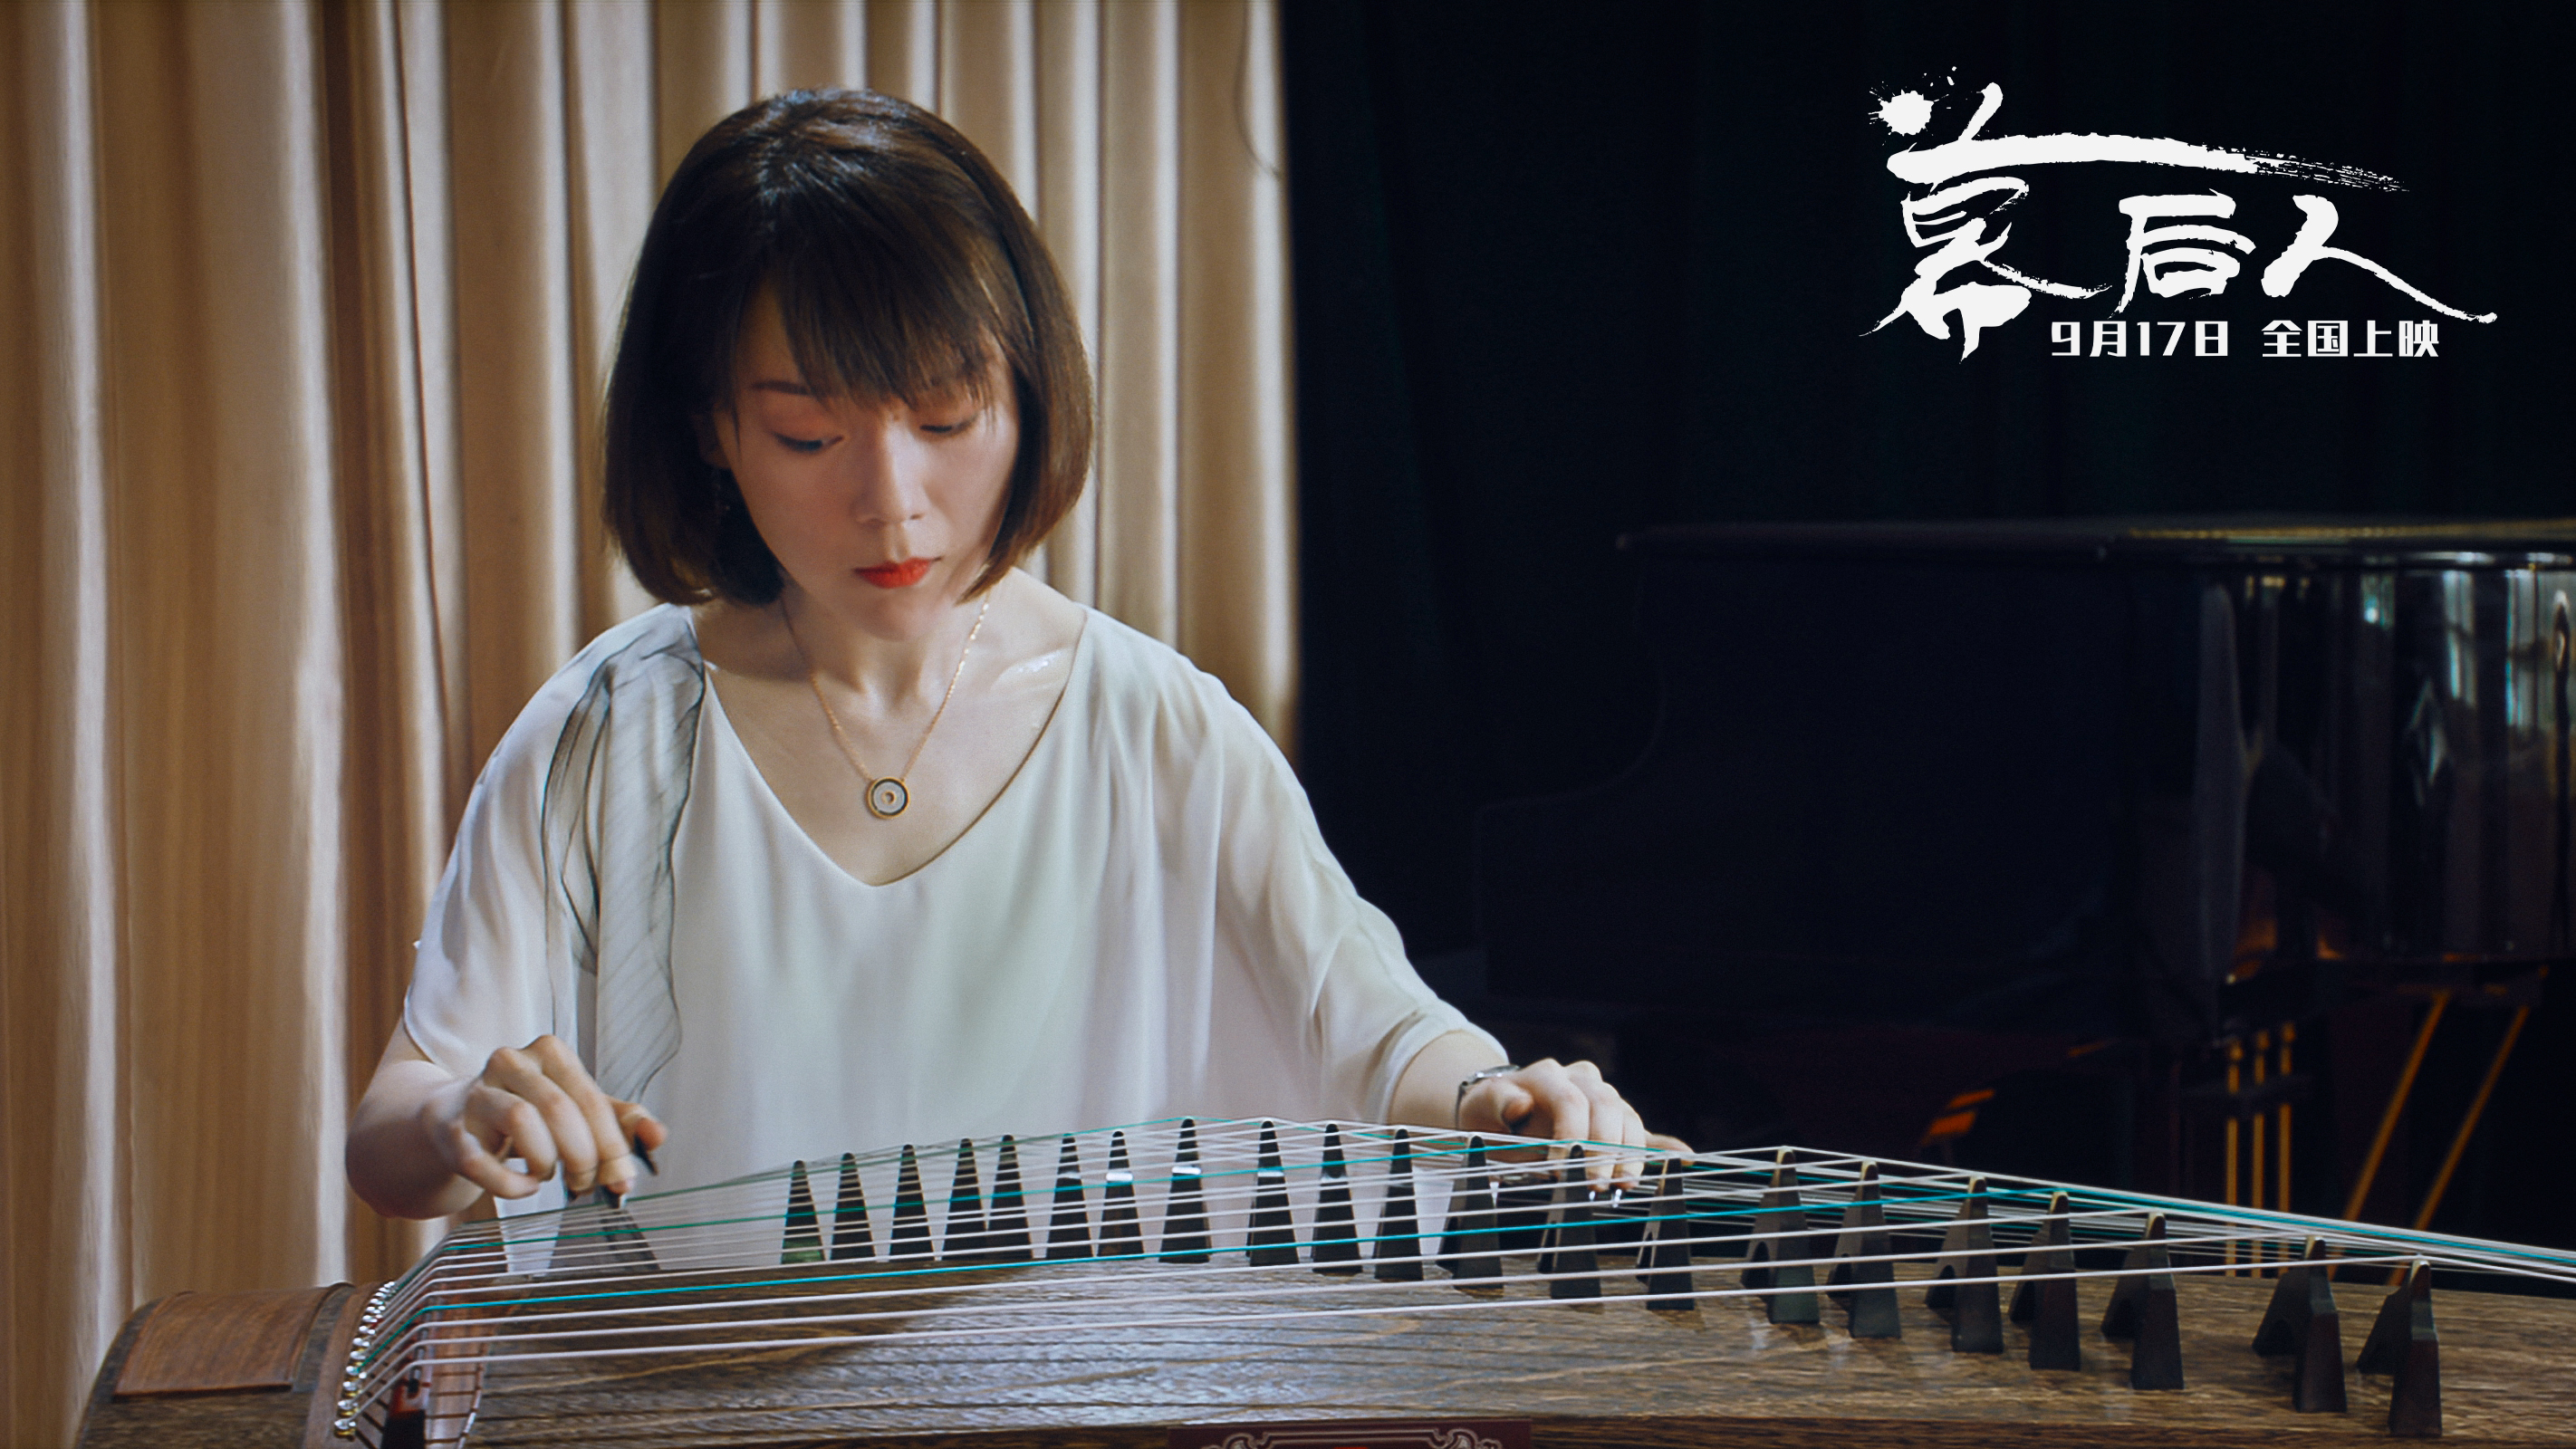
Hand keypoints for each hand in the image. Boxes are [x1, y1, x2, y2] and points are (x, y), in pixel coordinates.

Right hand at [420, 1034, 664, 1200]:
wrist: (454, 1119)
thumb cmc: (527, 1112)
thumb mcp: (577, 1108)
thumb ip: (620, 1120)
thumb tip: (657, 1136)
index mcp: (550, 1052)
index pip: (591, 1100)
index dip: (612, 1145)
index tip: (623, 1180)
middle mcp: (511, 1062)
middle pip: (561, 1109)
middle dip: (583, 1157)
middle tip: (586, 1185)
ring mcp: (477, 1093)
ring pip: (522, 1121)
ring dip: (546, 1161)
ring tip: (549, 1174)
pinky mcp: (451, 1130)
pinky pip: (480, 1160)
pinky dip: (511, 1184)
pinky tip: (525, 1187)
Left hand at [1456, 1057, 1690, 1188]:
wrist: (1498, 1114)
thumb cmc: (1489, 1115)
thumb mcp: (1481, 1106)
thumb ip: (1498, 1102)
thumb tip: (1520, 1104)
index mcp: (1549, 1075)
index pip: (1571, 1100)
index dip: (1570, 1137)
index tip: (1561, 1171)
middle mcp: (1581, 1080)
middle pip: (1606, 1106)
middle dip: (1603, 1150)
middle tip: (1595, 1185)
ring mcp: (1603, 1099)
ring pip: (1628, 1117)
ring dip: (1630, 1154)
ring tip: (1624, 1185)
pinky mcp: (1616, 1122)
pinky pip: (1644, 1131)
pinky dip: (1664, 1145)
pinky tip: (1684, 1157)